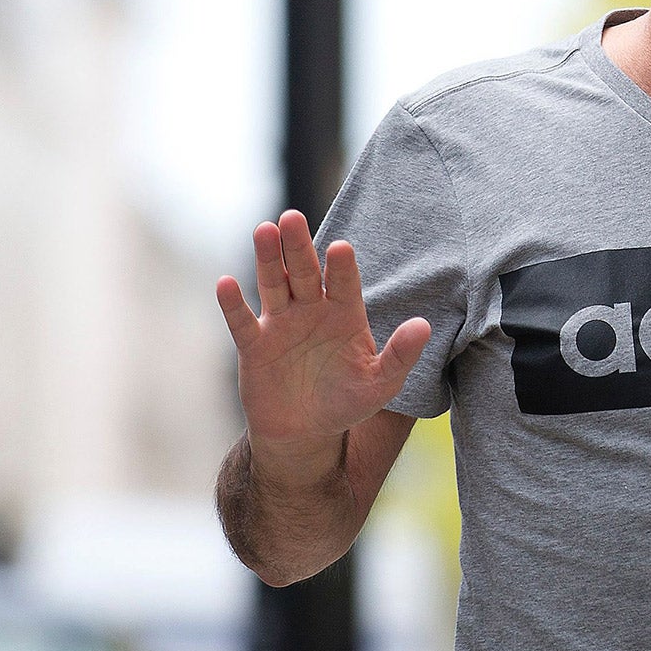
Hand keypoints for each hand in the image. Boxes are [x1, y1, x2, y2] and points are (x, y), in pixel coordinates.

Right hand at [214, 210, 431, 460]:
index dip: (341, 267)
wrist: (307, 432)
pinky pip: (242, 321)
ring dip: (267, 258)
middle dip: (298, 246)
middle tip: (292, 218)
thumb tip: (424, 326)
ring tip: (264, 230)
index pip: (343, 283)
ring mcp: (281, 323)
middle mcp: (312, 309)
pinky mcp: (254, 344)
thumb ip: (401, 355)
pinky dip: (233, 304)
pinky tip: (225, 282)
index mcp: (345, 313)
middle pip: (304, 271)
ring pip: (272, 283)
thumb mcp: (381, 384)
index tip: (340, 249)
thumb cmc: (348, 401)